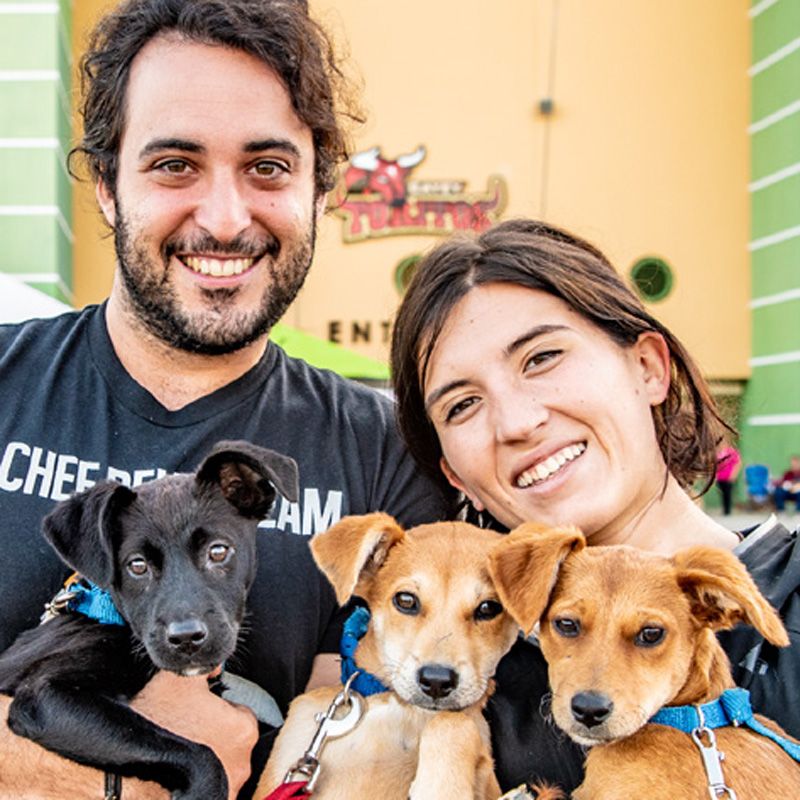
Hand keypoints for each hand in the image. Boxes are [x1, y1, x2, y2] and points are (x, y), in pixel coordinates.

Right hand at [132, 671, 258, 799]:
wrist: (127, 778)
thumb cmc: (157, 730)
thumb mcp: (178, 679)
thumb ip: (203, 665)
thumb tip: (215, 662)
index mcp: (243, 728)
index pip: (238, 711)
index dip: (216, 708)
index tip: (197, 710)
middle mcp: (243, 762)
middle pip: (230, 739)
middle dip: (212, 734)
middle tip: (185, 729)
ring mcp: (228, 788)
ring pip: (220, 765)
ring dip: (205, 758)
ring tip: (178, 751)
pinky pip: (210, 788)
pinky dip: (196, 781)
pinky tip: (175, 775)